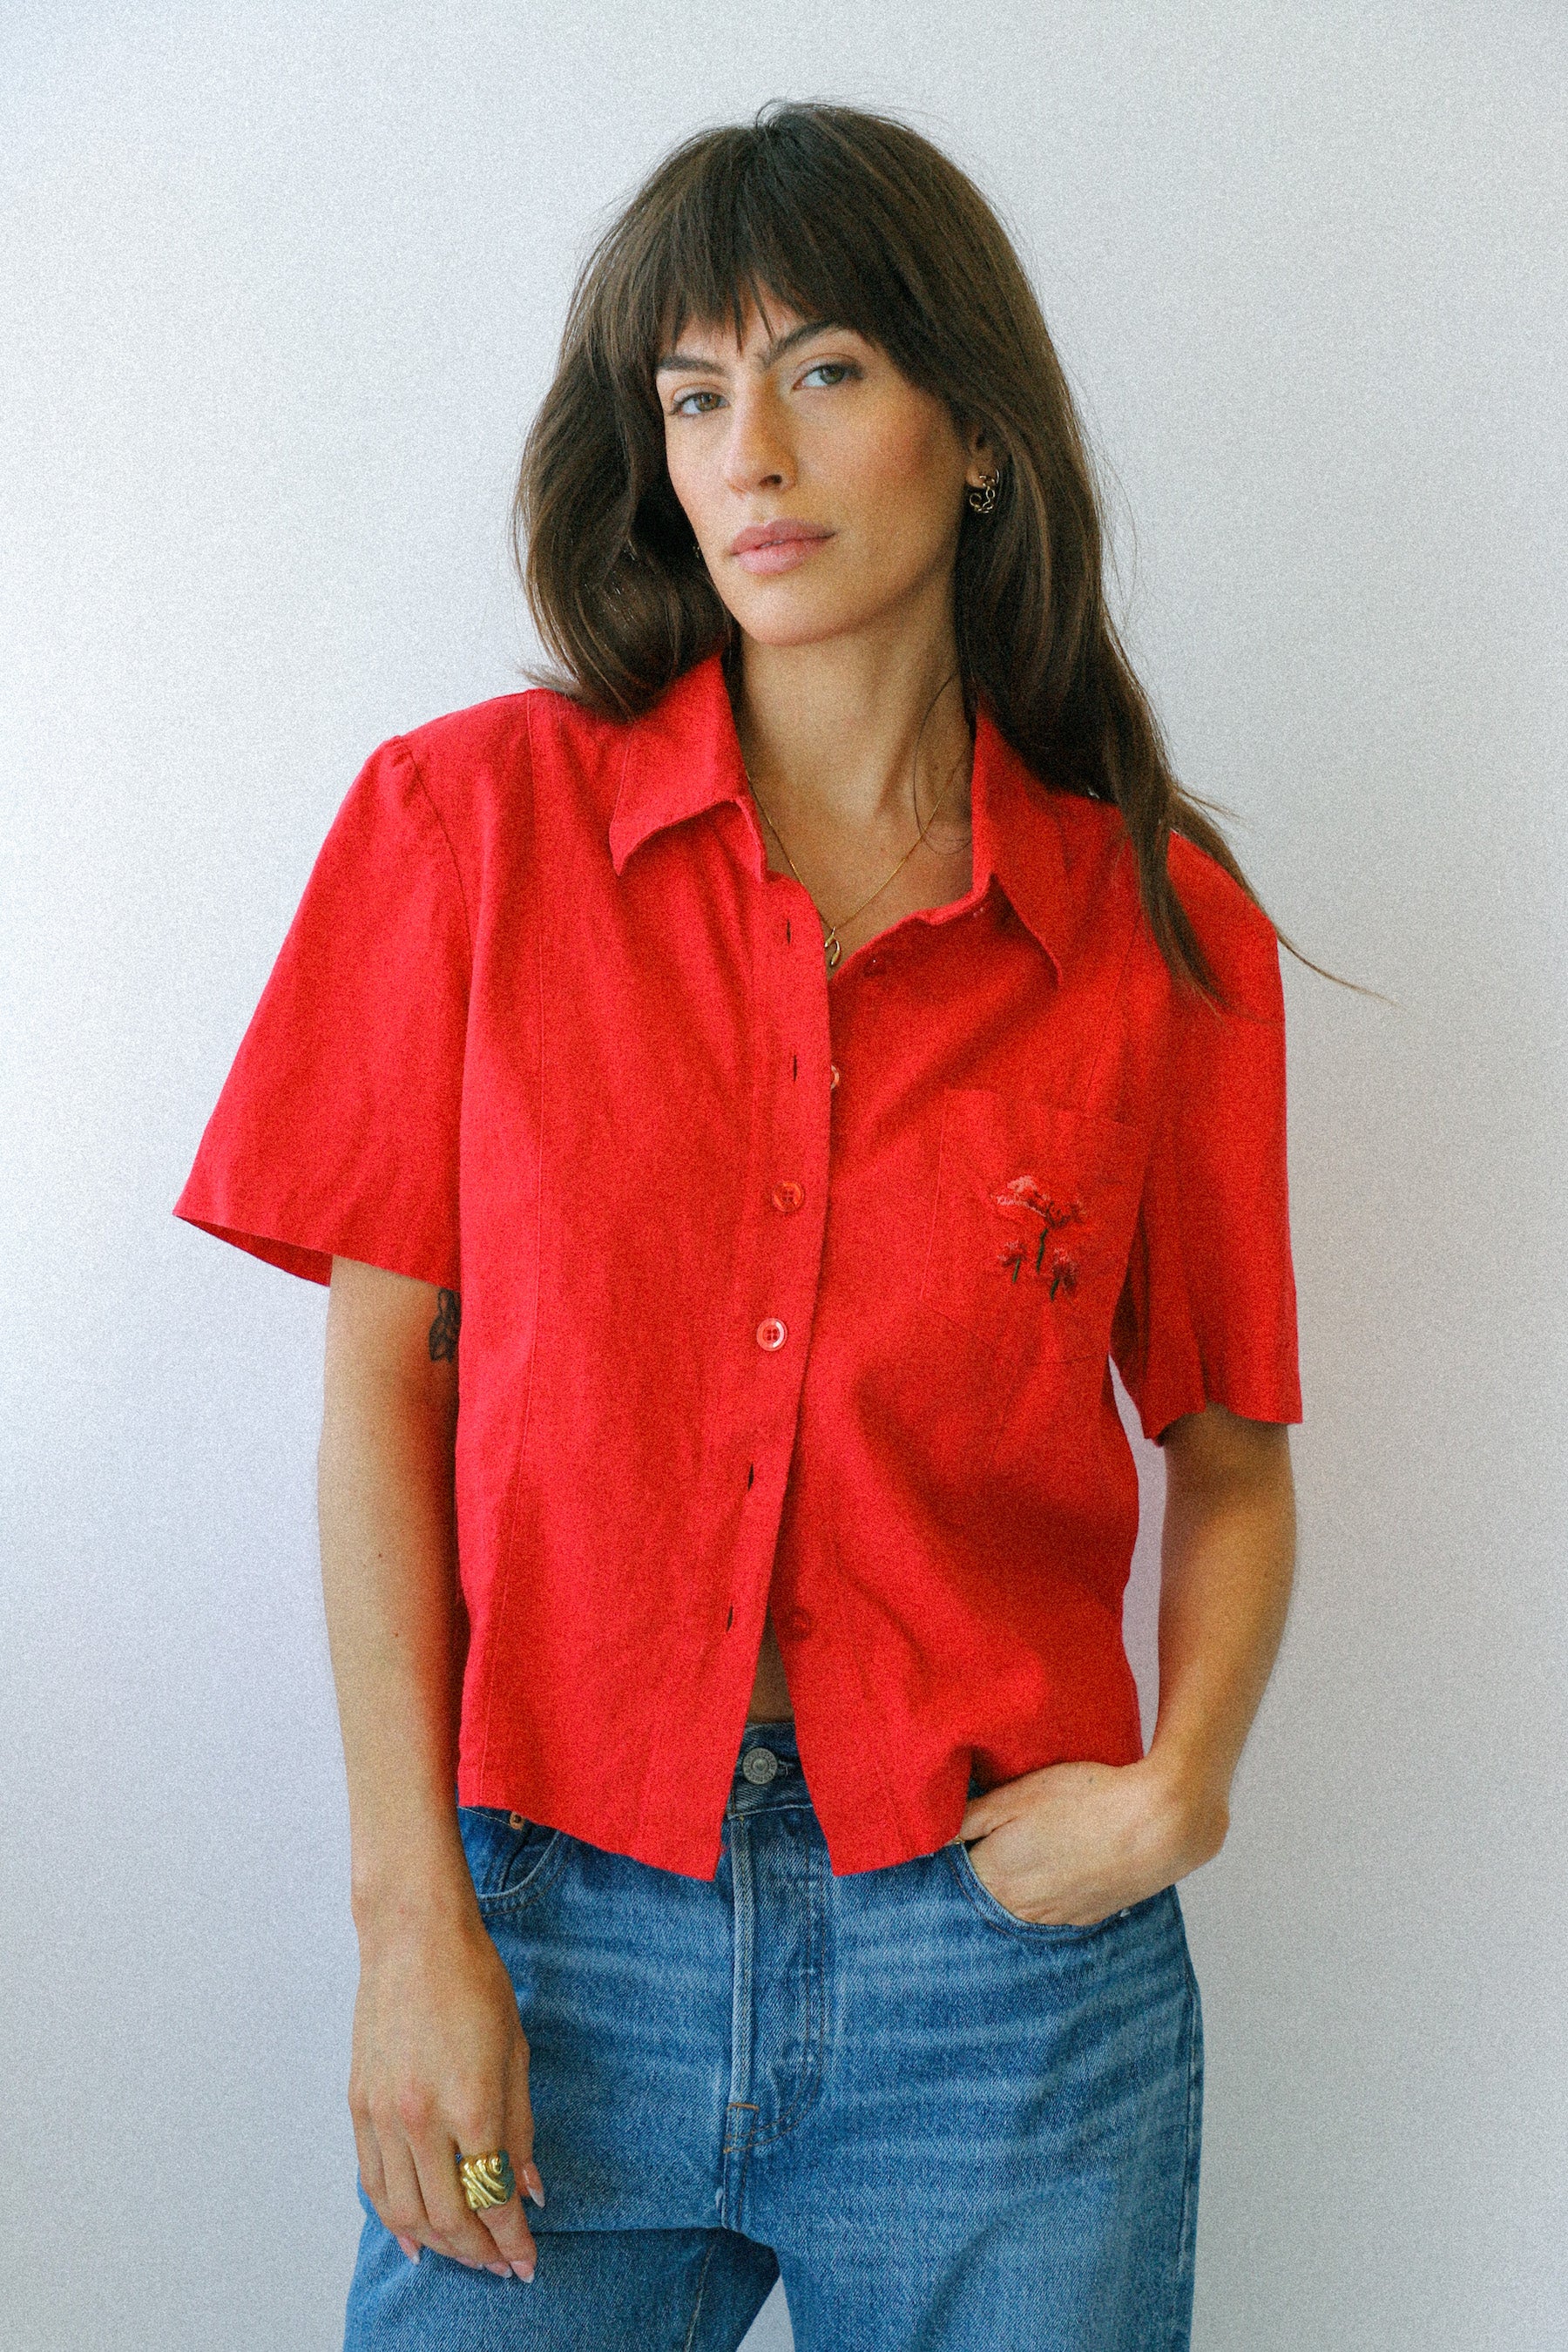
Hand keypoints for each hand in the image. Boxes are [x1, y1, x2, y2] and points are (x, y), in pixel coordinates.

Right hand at [348, 1898, 545, 2281]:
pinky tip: (413, 2235)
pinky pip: (373, 2182)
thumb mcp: (516, 2054)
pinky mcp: (358, 2107)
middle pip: (448, 2218)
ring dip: (438, 2244)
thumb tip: (529, 2189)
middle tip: (500, 2264)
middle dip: (478, 2252)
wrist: (414, 1938)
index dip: (512, 2240)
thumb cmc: (474, 1984)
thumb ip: (520, 2129)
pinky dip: (393, 2217)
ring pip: (404, 2212)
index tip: (527, 2261)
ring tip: (465, 2253)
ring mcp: (382, 2116)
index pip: (493, 2200)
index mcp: (471, 2105)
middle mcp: (421, 2120)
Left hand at [952, 1756, 1227, 1927]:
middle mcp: (1019, 1906)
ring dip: (1016, 1882)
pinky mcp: (1084, 1917)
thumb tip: (931, 1835)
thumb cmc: (1085, 1799)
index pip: (955, 1872)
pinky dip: (1047, 1891)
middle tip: (995, 1836)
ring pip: (1018, 1903)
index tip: (960, 1832)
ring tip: (1032, 1846)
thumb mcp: (1017, 1795)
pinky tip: (1060, 1863)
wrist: (1157, 1826)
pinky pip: (1050, 1909)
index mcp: (995, 1874)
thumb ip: (968, 1818)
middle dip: (982, 1867)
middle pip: (984, 1891)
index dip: (956, 1849)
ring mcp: (1054, 1916)